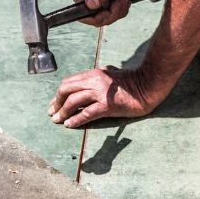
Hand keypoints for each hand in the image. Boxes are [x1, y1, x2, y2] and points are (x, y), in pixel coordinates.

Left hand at [47, 66, 162, 127]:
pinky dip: (75, 120)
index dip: (59, 94)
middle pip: (66, 89)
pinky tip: (70, 125)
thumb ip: (98, 77)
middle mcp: (94, 81)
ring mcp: (100, 93)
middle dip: (56, 102)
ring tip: (57, 120)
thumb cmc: (131, 82)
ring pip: (73, 101)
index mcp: (94, 73)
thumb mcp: (111, 74)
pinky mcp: (107, 105)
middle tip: (52, 112)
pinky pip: (86, 113)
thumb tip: (87, 82)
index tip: (54, 103)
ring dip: (62, 112)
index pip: (69, 82)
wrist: (147, 87)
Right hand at [73, 0, 129, 25]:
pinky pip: (109, 14)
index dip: (105, 16)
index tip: (115, 3)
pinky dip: (119, 8)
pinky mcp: (97, 3)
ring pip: (106, 18)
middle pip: (99, 20)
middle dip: (115, 12)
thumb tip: (90, 3)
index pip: (89, 19)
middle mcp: (82, 2)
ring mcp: (89, 3)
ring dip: (119, 9)